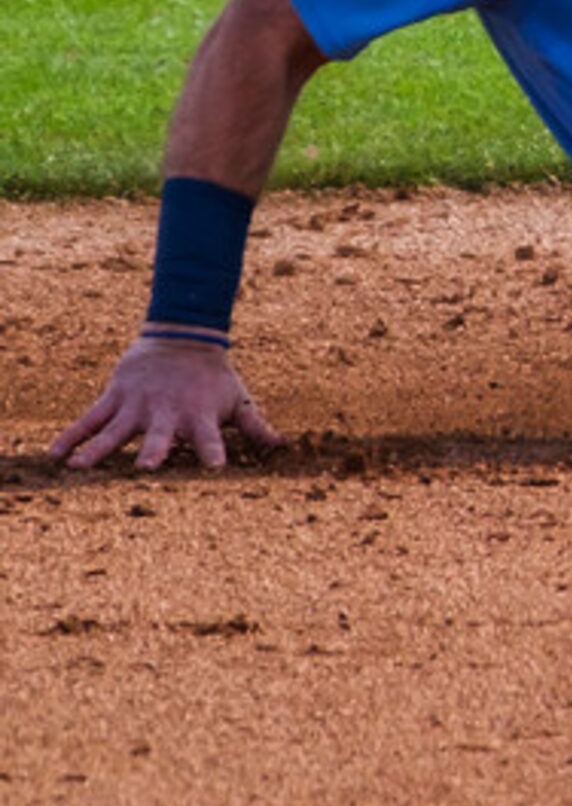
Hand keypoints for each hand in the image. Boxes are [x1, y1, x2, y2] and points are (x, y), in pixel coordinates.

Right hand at [49, 334, 285, 471]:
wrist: (183, 337)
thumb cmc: (214, 378)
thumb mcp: (238, 399)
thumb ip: (257, 426)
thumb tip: (285, 446)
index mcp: (199, 416)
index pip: (210, 438)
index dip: (214, 451)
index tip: (215, 467)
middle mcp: (167, 413)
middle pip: (160, 435)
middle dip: (154, 451)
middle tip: (146, 468)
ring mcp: (137, 405)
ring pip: (115, 430)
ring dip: (98, 449)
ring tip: (79, 467)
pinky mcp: (115, 397)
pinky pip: (89, 418)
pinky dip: (71, 434)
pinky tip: (54, 453)